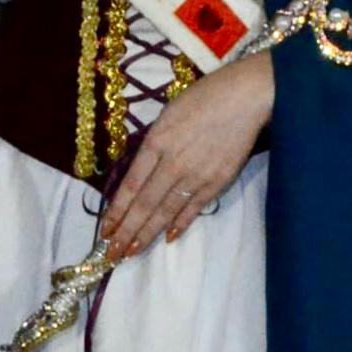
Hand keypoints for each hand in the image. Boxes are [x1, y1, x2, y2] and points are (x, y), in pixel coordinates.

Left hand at [100, 53, 274, 256]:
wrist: (246, 97)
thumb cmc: (205, 98)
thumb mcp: (168, 115)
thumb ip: (153, 145)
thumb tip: (141, 174)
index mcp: (156, 142)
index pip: (130, 186)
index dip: (116, 211)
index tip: (105, 231)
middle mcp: (172, 163)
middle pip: (144, 204)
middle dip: (126, 232)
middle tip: (110, 254)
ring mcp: (196, 175)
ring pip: (166, 211)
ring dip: (147, 234)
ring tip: (131, 252)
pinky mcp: (218, 181)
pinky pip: (194, 207)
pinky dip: (180, 224)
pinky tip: (168, 237)